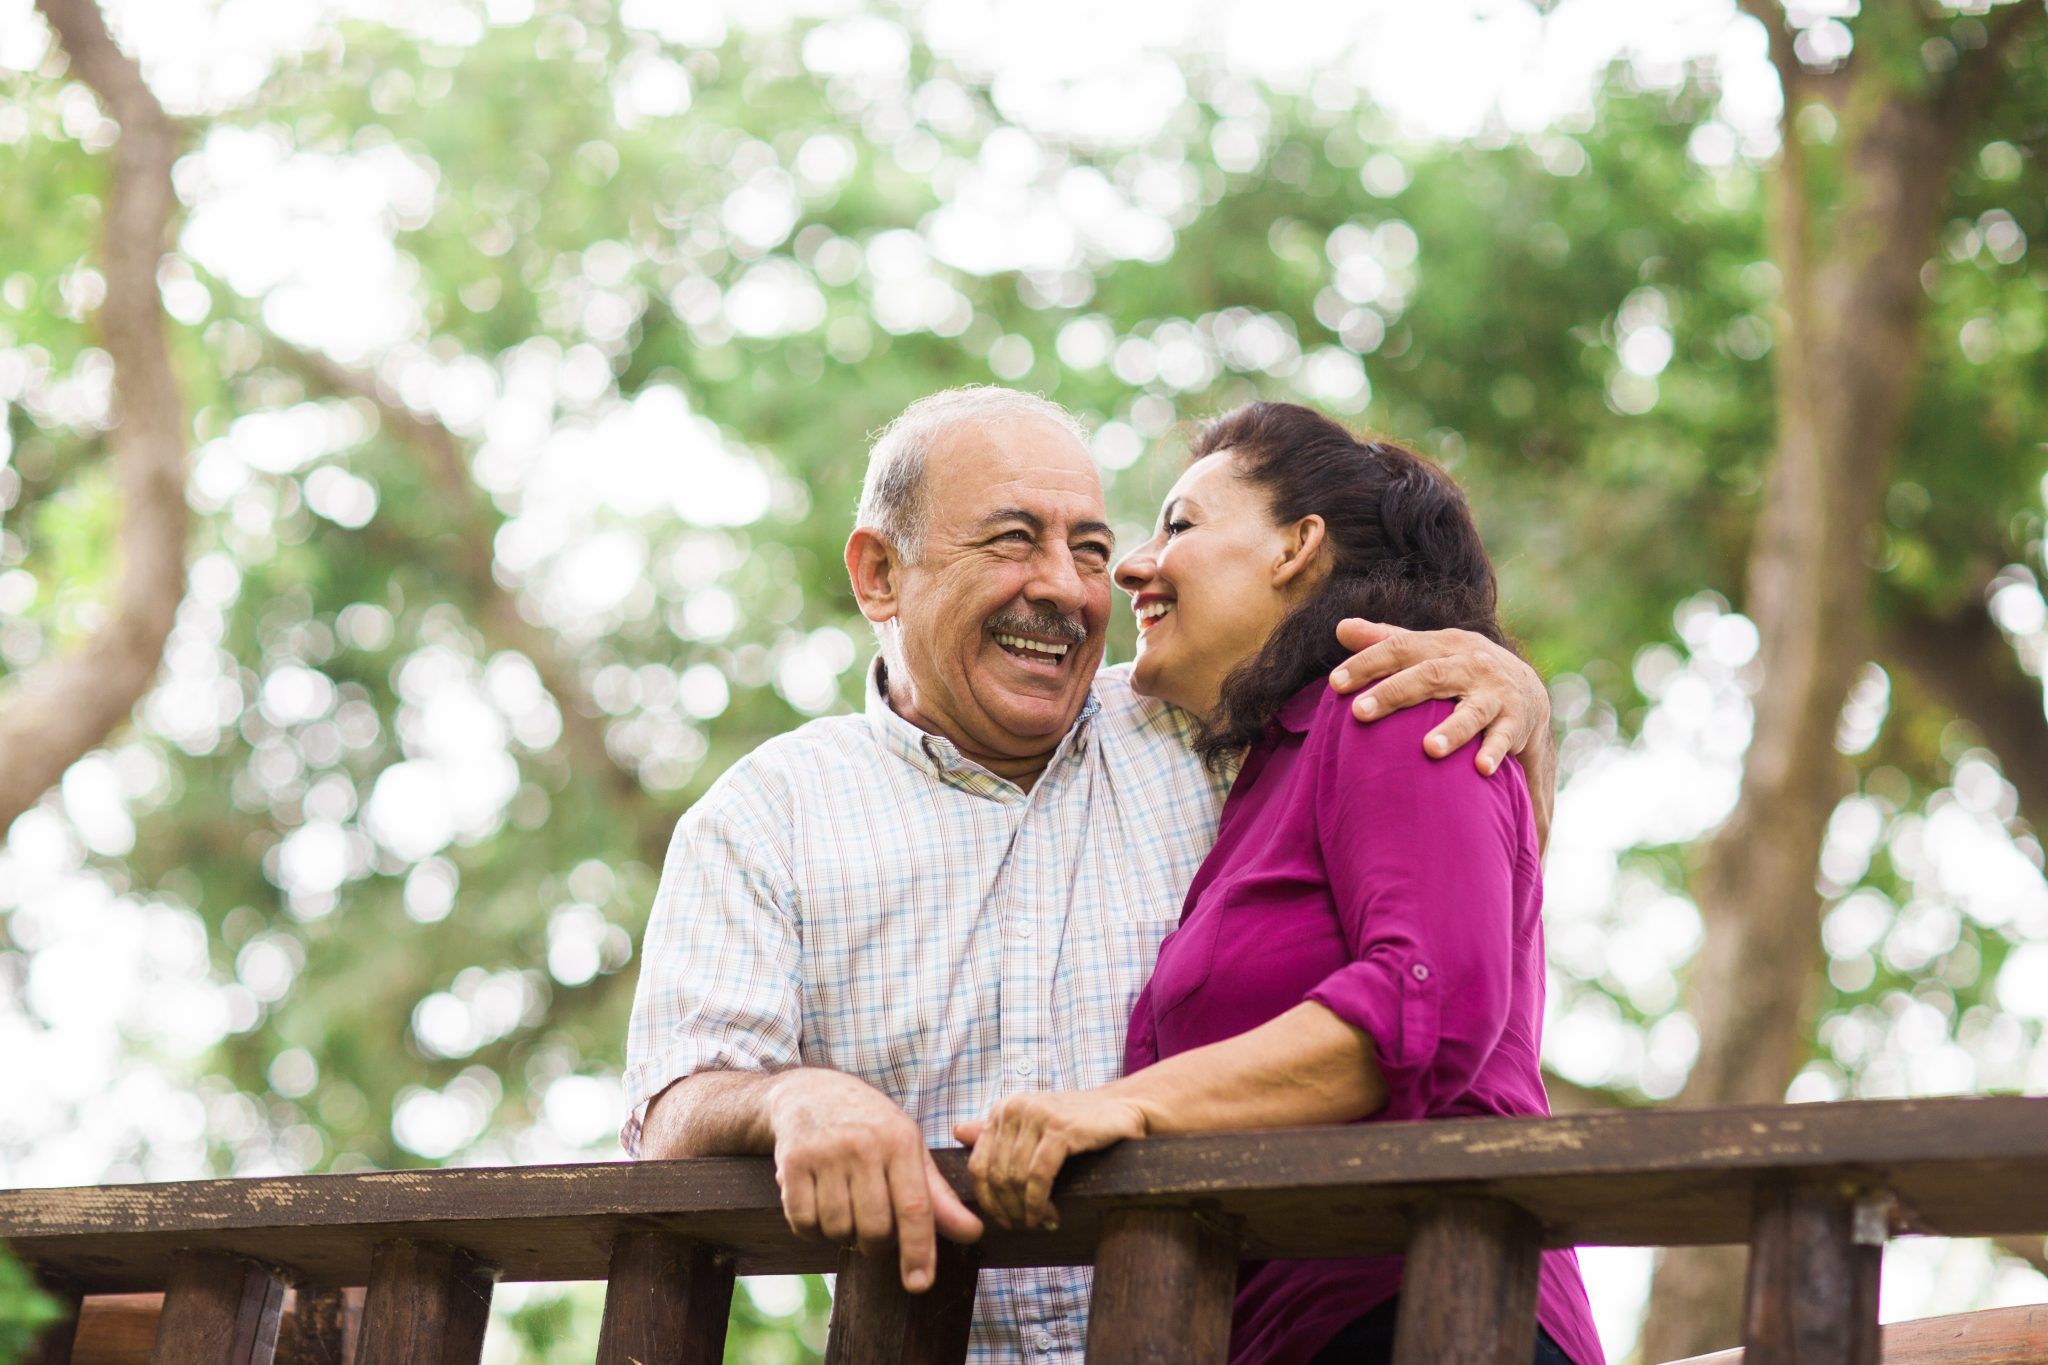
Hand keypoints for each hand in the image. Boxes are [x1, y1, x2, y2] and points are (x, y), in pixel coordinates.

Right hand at [767, 1070, 982, 1291]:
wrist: (811, 1091)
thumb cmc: (871, 1126)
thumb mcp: (909, 1148)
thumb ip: (938, 1196)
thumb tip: (973, 1233)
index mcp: (900, 1141)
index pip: (915, 1207)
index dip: (919, 1251)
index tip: (920, 1284)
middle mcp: (863, 1145)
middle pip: (875, 1228)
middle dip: (877, 1244)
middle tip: (874, 1229)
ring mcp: (825, 1153)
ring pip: (838, 1229)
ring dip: (843, 1233)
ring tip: (845, 1207)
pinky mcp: (792, 1162)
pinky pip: (803, 1223)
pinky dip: (812, 1229)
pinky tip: (819, 1205)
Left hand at [953, 1090, 1147, 1232]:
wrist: (1124, 1109)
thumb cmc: (1077, 1123)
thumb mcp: (1033, 1127)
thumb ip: (997, 1132)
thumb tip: (958, 1131)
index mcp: (1004, 1109)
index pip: (978, 1165)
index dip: (987, 1200)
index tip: (1001, 1221)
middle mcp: (1015, 1108)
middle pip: (996, 1175)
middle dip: (1007, 1209)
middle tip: (1022, 1227)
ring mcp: (1037, 1116)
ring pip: (1015, 1178)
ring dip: (1025, 1210)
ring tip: (1037, 1223)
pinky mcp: (1060, 1128)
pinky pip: (1038, 1176)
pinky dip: (1039, 1202)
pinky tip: (1048, 1215)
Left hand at [1327, 619, 1549, 775]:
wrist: (1526, 689)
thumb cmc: (1460, 669)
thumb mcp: (1428, 650)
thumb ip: (1386, 640)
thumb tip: (1341, 628)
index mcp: (1443, 645)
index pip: (1400, 647)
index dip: (1368, 662)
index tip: (1335, 683)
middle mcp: (1470, 664)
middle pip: (1429, 676)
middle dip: (1394, 693)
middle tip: (1359, 713)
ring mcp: (1495, 693)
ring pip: (1472, 710)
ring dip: (1452, 730)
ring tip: (1428, 749)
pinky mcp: (1515, 721)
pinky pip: (1504, 738)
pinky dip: (1494, 752)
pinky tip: (1481, 769)